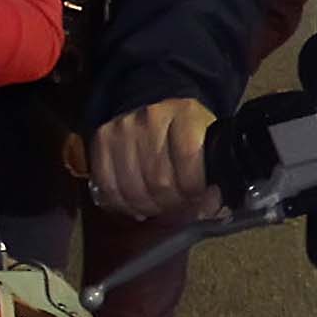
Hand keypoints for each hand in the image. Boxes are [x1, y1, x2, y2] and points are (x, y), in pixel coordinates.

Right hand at [95, 100, 223, 222]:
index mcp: (185, 113)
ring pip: (133, 190)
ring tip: (159, 205)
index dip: (194, 189)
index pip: (189, 159)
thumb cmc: (186, 132)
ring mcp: (123, 128)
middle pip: (160, 181)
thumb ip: (215, 173)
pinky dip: (123, 206)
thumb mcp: (209, 142)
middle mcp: (151, 116)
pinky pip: (109, 188)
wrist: (153, 107)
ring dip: (149, 208)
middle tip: (178, 205)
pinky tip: (137, 205)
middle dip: (172, 204)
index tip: (199, 198)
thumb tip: (214, 208)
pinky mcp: (101, 140)